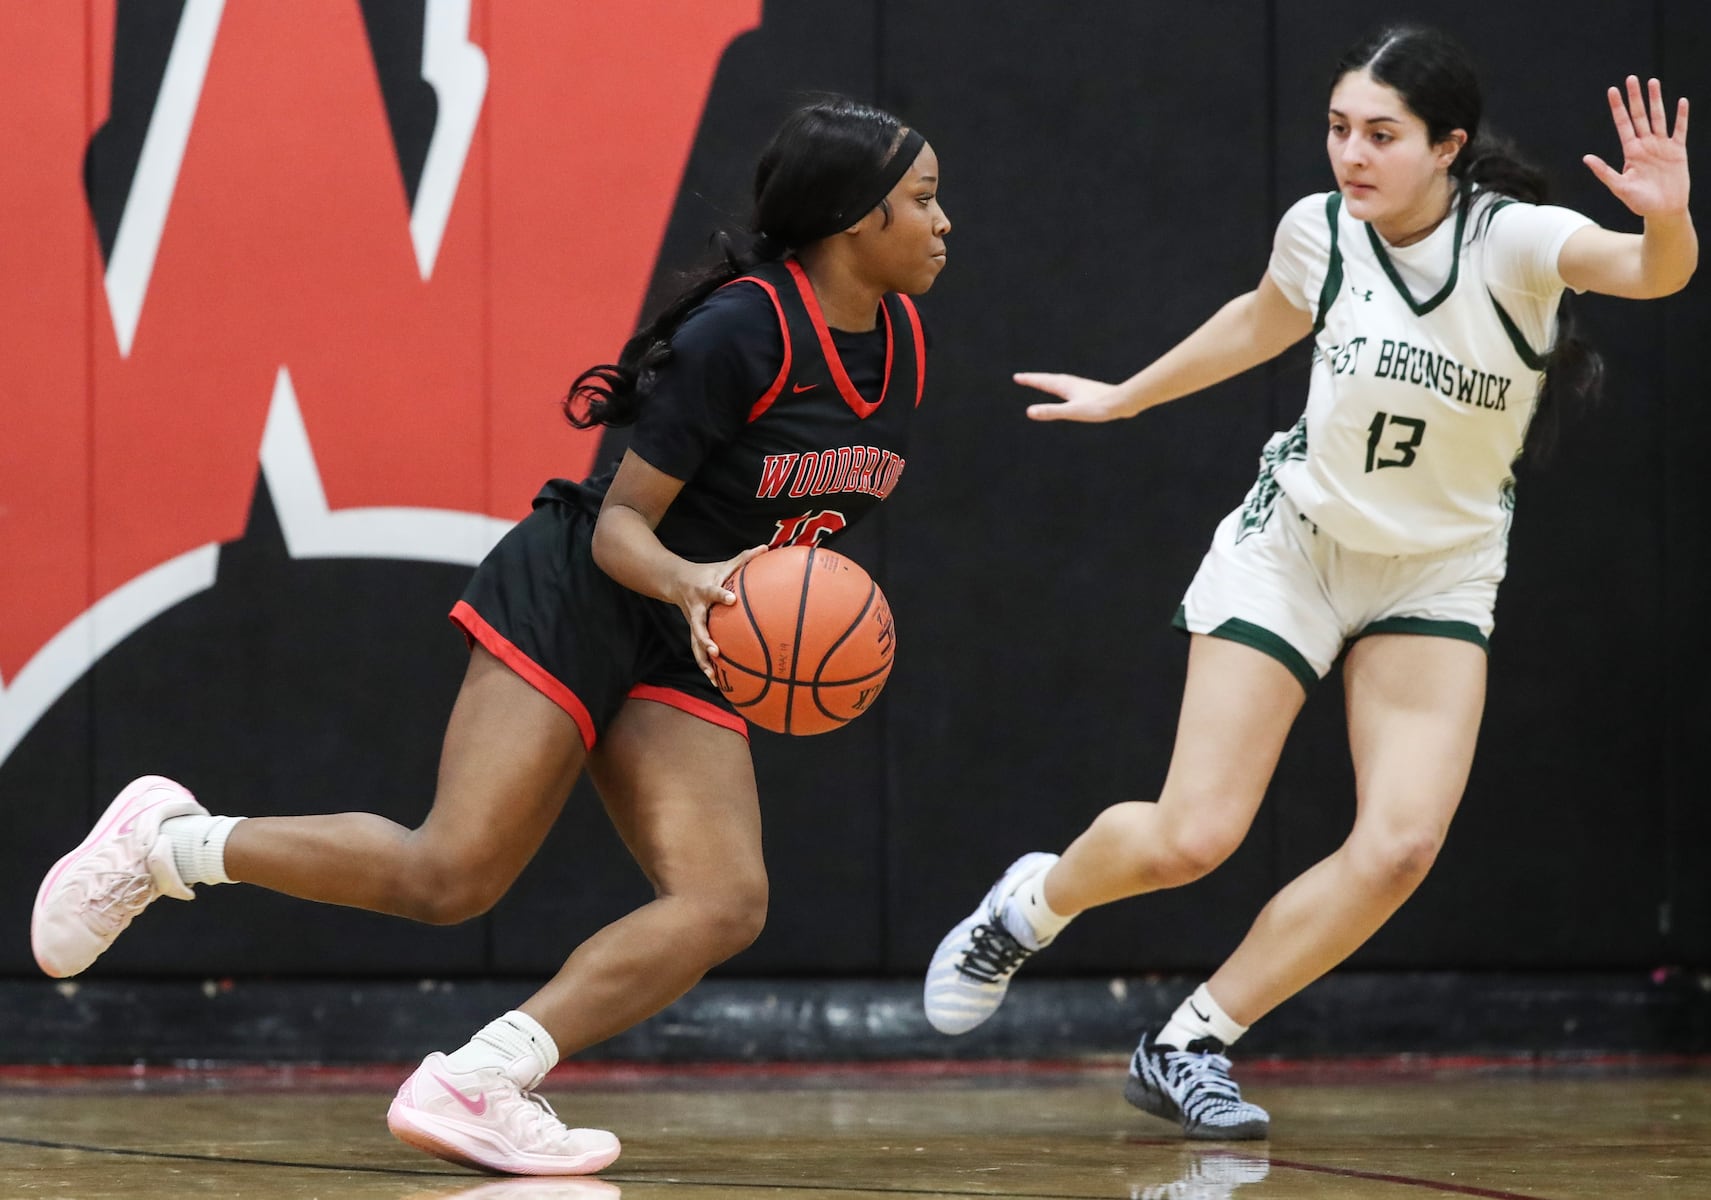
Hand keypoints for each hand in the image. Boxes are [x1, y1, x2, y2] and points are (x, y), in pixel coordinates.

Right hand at [678, 544, 768, 680]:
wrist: (675, 581)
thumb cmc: (707, 573)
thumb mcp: (723, 564)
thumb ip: (744, 558)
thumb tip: (766, 547)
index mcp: (704, 590)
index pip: (713, 592)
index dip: (721, 595)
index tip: (732, 600)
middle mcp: (697, 609)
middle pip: (698, 625)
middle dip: (705, 638)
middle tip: (715, 651)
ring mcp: (693, 623)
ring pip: (695, 644)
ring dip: (703, 661)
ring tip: (714, 677)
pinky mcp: (693, 632)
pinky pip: (698, 652)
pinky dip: (706, 667)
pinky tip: (717, 682)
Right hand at [1015, 372, 1135, 421]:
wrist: (1122, 401)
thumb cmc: (1098, 407)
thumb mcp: (1072, 412)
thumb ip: (1051, 411)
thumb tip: (1029, 412)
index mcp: (1065, 386)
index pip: (1042, 382)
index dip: (1029, 380)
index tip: (1016, 377)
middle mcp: (1071, 383)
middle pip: (1048, 379)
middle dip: (1035, 379)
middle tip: (1023, 378)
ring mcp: (1080, 386)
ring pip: (1059, 382)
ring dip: (1047, 381)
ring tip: (1042, 382)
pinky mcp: (1088, 391)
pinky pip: (1068, 386)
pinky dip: (1060, 386)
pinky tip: (1067, 391)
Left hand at [1584, 76, 1690, 218]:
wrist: (1663, 211)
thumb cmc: (1639, 202)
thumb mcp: (1619, 187)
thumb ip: (1604, 172)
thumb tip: (1586, 158)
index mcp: (1631, 152)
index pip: (1623, 124)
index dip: (1618, 108)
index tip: (1612, 90)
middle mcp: (1645, 145)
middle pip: (1639, 116)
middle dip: (1635, 97)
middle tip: (1631, 78)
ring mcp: (1662, 146)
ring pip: (1658, 118)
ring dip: (1656, 100)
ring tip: (1652, 82)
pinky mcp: (1677, 151)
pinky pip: (1679, 130)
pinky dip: (1681, 117)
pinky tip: (1681, 102)